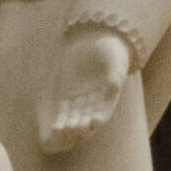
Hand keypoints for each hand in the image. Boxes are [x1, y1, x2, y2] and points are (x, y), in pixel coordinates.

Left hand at [39, 26, 129, 155]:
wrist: (95, 40)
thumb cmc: (110, 50)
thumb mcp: (115, 60)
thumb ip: (115, 74)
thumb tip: (113, 87)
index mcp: (109, 97)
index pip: (103, 112)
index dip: (98, 119)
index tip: (94, 122)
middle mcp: (95, 103)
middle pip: (86, 119)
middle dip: (80, 125)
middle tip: (73, 128)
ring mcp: (80, 100)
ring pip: (74, 118)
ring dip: (68, 126)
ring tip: (60, 130)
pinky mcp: (67, 95)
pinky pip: (63, 111)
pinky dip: (60, 119)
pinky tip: (55, 127)